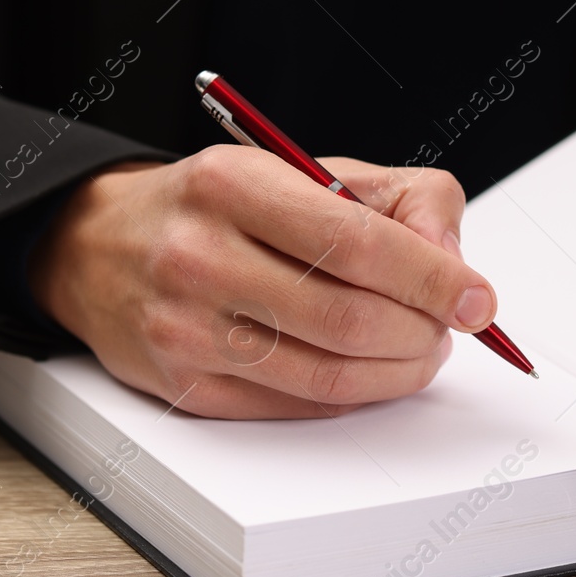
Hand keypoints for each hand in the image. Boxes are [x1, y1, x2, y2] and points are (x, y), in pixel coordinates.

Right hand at [27, 147, 496, 418]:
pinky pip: (295, 408)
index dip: (431, 278)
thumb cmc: (217, 206)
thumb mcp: (304, 169)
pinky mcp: (182, 387)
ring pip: (327, 375)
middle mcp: (200, 257)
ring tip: (417, 350)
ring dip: (397, 372)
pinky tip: (366, 370)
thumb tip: (452, 266)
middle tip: (445, 327)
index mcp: (234, 186)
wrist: (99, 245)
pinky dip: (352, 396)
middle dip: (421, 332)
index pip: (355, 243)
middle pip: (347, 317)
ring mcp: (185, 329)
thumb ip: (400, 201)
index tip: (476, 299)